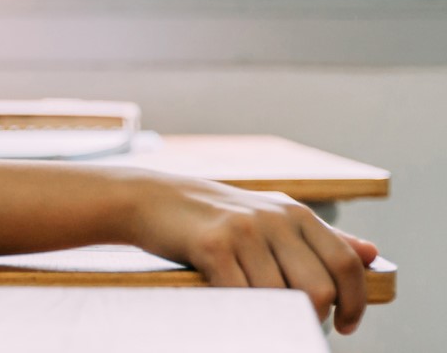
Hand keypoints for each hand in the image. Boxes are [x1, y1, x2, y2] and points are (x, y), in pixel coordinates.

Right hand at [132, 174, 378, 333]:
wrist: (152, 199)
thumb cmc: (215, 216)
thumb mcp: (272, 218)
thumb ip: (322, 238)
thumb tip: (373, 254)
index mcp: (295, 213)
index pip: (346, 263)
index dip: (355, 301)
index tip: (347, 325)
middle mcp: (274, 219)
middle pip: (318, 287)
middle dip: (313, 318)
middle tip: (298, 327)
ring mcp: (243, 231)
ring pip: (281, 297)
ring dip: (277, 320)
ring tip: (266, 322)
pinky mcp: (212, 245)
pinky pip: (243, 295)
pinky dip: (246, 314)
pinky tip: (240, 315)